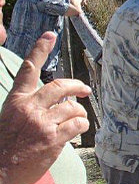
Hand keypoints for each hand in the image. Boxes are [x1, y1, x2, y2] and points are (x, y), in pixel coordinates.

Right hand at [0, 32, 91, 183]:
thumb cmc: (4, 148)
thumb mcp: (9, 121)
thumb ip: (28, 109)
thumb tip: (52, 105)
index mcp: (16, 102)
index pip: (28, 70)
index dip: (40, 50)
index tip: (50, 35)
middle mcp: (30, 108)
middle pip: (60, 86)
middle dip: (76, 86)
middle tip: (84, 90)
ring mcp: (42, 123)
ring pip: (72, 107)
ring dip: (79, 111)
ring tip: (79, 118)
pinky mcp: (54, 138)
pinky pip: (78, 124)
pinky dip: (82, 125)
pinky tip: (79, 128)